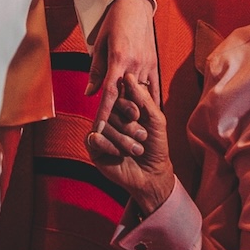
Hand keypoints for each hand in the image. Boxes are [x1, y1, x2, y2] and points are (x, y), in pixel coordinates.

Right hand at [81, 72, 175, 212]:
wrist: (152, 173)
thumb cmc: (156, 145)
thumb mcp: (156, 119)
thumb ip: (143, 99)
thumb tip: (128, 76)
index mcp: (124, 108)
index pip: (118, 95)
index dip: (127, 103)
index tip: (138, 114)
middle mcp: (111, 117)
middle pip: (110, 110)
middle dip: (128, 124)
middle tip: (142, 136)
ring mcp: (101, 131)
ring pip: (103, 125)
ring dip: (122, 139)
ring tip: (137, 149)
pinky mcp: (94, 147)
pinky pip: (94, 138)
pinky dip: (109, 145)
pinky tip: (119, 154)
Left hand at [88, 0, 157, 128]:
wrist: (134, 6)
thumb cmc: (113, 23)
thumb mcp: (99, 45)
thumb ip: (96, 71)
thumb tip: (90, 93)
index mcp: (118, 60)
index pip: (110, 93)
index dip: (103, 113)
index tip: (98, 128)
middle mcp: (135, 65)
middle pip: (127, 99)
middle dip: (119, 116)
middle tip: (111, 131)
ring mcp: (147, 66)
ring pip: (141, 96)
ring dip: (133, 111)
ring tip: (128, 127)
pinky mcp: (155, 64)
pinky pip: (154, 89)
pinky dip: (149, 103)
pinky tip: (146, 116)